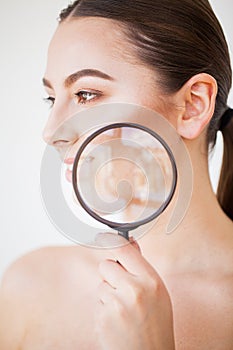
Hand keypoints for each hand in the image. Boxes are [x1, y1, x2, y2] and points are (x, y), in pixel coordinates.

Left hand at [94, 233, 174, 349]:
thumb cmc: (156, 324)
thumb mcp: (157, 292)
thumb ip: (141, 267)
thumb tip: (129, 241)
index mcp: (150, 281)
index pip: (124, 250)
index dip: (112, 241)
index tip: (104, 237)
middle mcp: (133, 290)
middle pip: (106, 265)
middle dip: (111, 274)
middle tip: (122, 289)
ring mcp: (116, 304)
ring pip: (100, 284)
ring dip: (108, 294)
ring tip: (124, 311)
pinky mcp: (102, 318)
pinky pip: (97, 302)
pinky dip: (104, 309)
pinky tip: (117, 321)